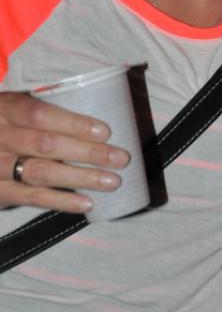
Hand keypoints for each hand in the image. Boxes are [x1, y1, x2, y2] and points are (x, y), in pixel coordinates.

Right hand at [0, 92, 129, 212]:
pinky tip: (87, 203)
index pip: (39, 114)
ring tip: (112, 181)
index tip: (105, 132)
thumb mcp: (19, 108)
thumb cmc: (10, 124)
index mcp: (6, 108)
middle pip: (45, 144)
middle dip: (87, 152)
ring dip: (80, 177)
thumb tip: (112, 122)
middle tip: (120, 158)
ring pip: (41, 172)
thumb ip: (52, 112)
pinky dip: (60, 201)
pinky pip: (30, 197)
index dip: (73, 123)